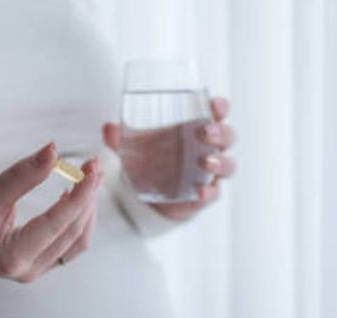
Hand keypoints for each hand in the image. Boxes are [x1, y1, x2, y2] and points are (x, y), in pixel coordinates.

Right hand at [0, 142, 101, 282]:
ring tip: (89, 178)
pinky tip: (77, 196)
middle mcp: (29, 269)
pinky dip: (78, 219)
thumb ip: (21, 175)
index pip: (57, 224)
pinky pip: (71, 244)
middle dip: (87, 198)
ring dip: (87, 209)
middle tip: (92, 166)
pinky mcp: (42, 264)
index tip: (92, 170)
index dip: (80, 196)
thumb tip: (53, 151)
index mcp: (13, 257)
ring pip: (77, 241)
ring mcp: (37, 270)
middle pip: (73, 233)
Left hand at [102, 96, 236, 220]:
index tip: (215, 104)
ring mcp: (211, 172)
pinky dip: (209, 192)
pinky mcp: (206, 193)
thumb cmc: (154, 158)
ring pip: (228, 164)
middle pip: (228, 136)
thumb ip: (122, 138)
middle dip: (221, 133)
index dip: (220, 107)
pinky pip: (215, 193)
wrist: (154, 193)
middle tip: (205, 131)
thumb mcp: (136, 146)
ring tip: (205, 162)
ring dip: (220, 162)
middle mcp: (210, 148)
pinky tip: (200, 192)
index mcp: (198, 127)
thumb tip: (108, 128)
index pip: (217, 113)